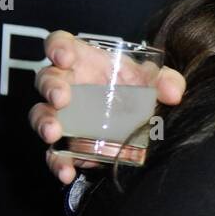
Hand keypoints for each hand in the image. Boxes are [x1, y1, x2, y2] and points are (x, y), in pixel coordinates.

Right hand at [28, 30, 186, 184]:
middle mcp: (67, 84)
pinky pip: (54, 151)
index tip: (65, 58)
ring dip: (44, 123)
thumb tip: (174, 94)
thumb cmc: (136, 86)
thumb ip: (166, 81)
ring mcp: (63, 113)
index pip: (60, 43)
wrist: (138, 117)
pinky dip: (57, 162)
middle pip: (46, 78)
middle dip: (51, 87)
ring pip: (41, 114)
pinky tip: (66, 172)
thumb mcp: (153, 79)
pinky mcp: (66, 141)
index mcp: (84, 60)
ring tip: (53, 134)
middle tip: (61, 99)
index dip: (57, 47)